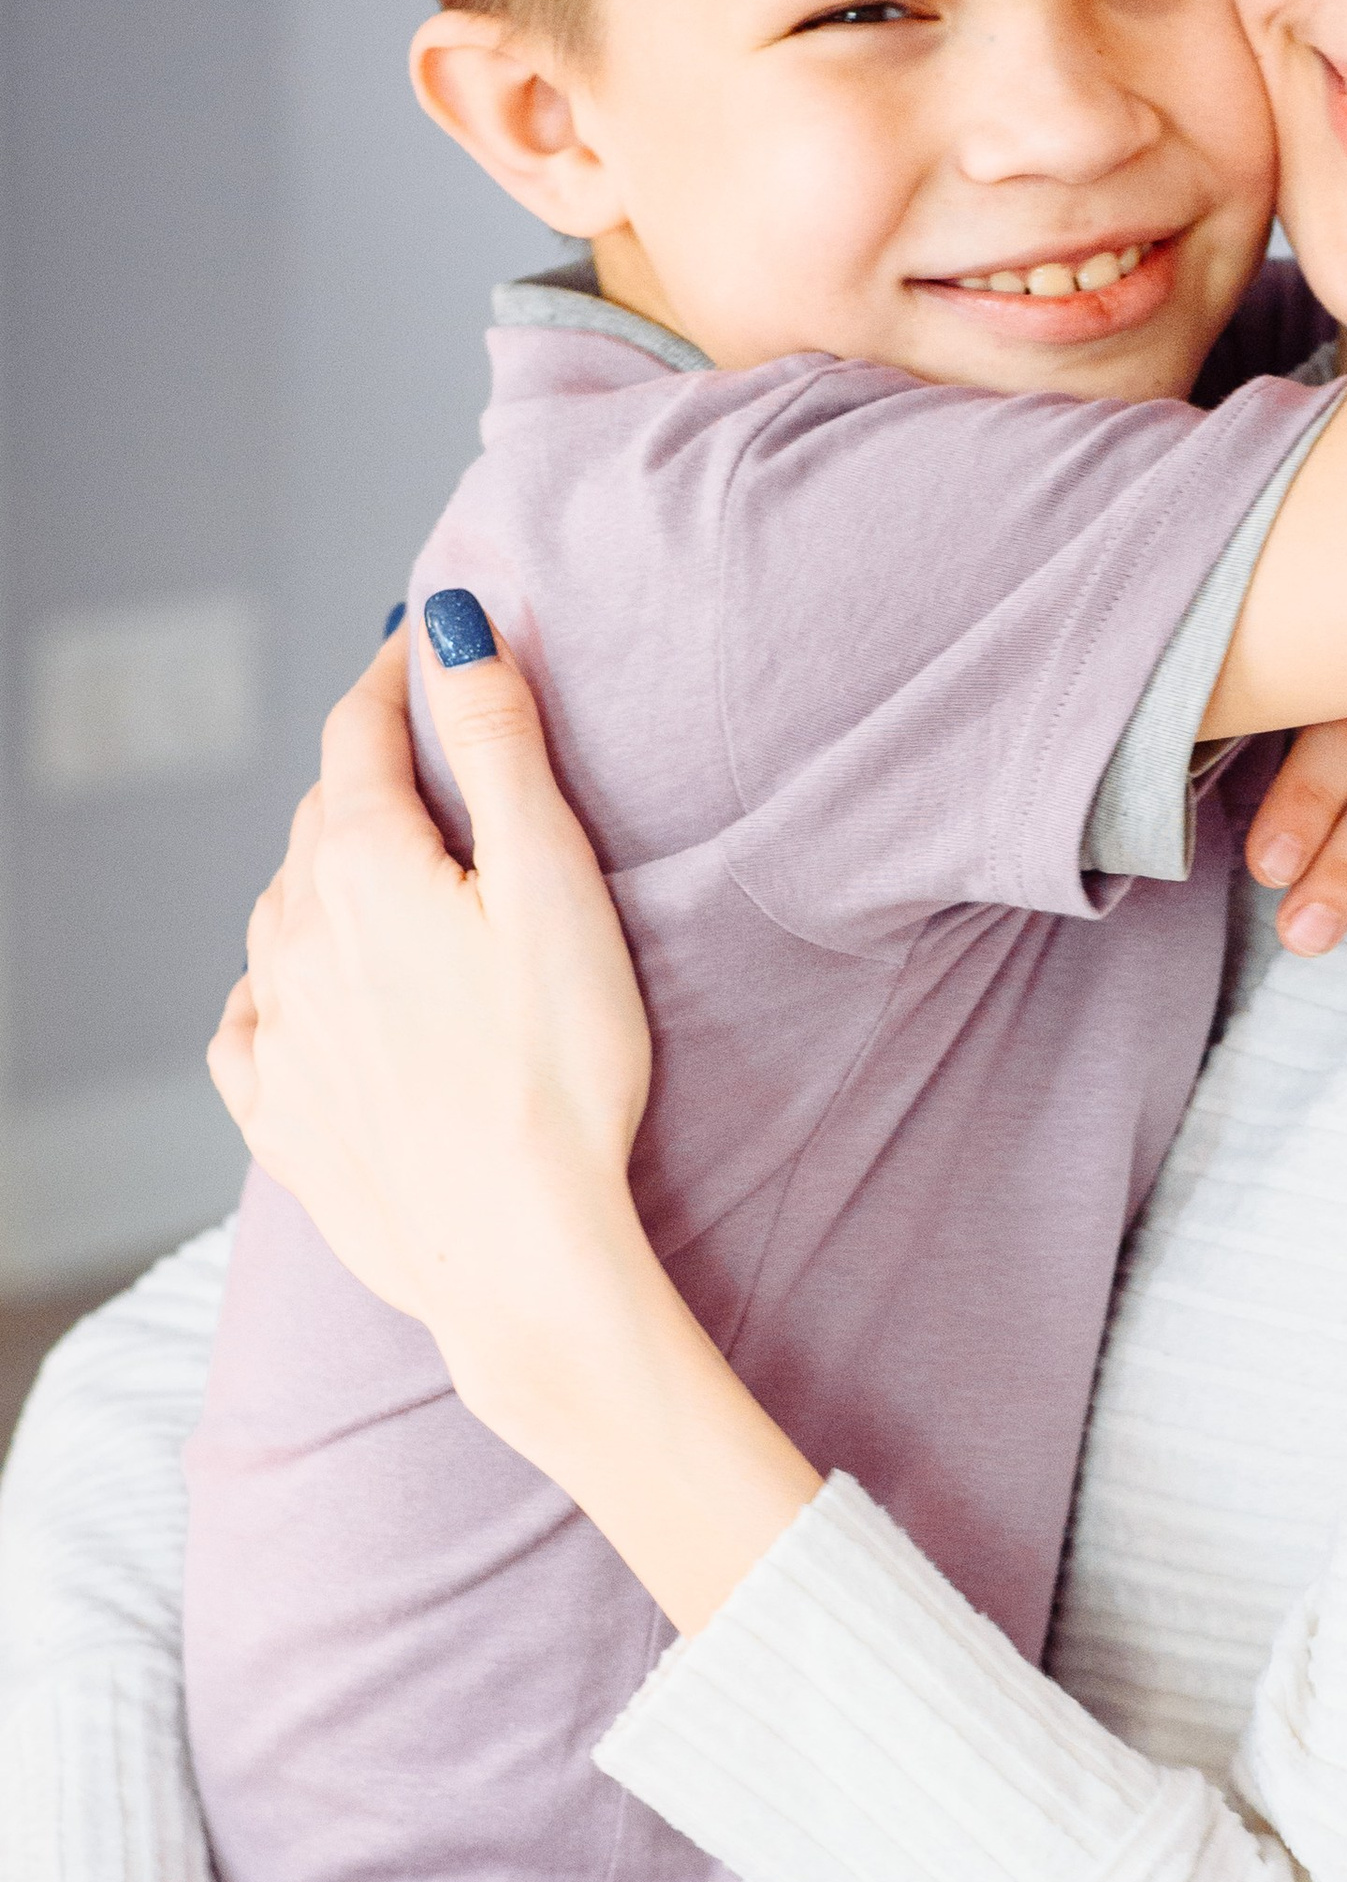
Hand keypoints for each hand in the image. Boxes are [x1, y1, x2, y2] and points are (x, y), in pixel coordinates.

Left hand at [210, 616, 652, 1416]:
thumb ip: (498, 743)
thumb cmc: (560, 1071)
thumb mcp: (554, 883)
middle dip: (372, 775)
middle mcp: (296, 938)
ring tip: (385, 876)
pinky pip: (251, 1024)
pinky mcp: (282, 1120)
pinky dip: (277, 989)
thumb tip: (450, 624)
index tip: (425, 644)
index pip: (358, 729)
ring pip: (283, 913)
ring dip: (328, 876)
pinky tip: (306, 998)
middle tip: (429, 761)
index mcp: (363, 867)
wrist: (521, 1257)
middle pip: (324, 818)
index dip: (394, 676)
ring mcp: (281, 1034)